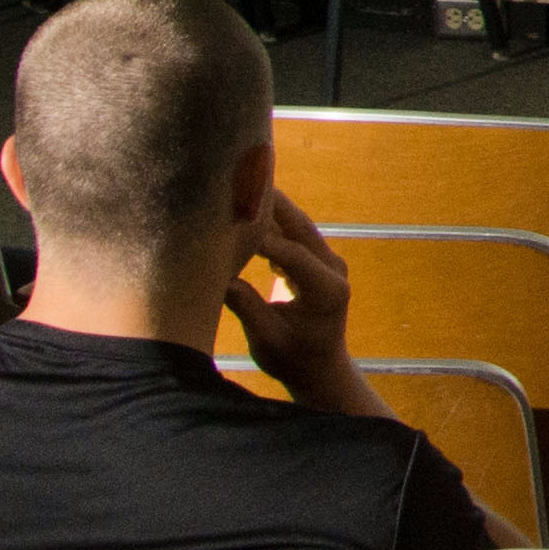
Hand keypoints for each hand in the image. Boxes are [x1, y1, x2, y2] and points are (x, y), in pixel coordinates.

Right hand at [227, 195, 378, 415]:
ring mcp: (330, 264)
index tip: (230, 222)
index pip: (292, 254)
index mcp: (327, 289)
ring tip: (240, 189)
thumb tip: (214, 276)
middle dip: (271, 205)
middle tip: (241, 181)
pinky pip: (295, 237)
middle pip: (300, 229)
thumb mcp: (265, 337)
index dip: (260, 237)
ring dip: (271, 210)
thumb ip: (245, 305)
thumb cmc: (292, 359)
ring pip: (298, 228)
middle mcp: (334, 270)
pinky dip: (273, 225)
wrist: (319, 368)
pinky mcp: (319, 263)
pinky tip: (246, 213)